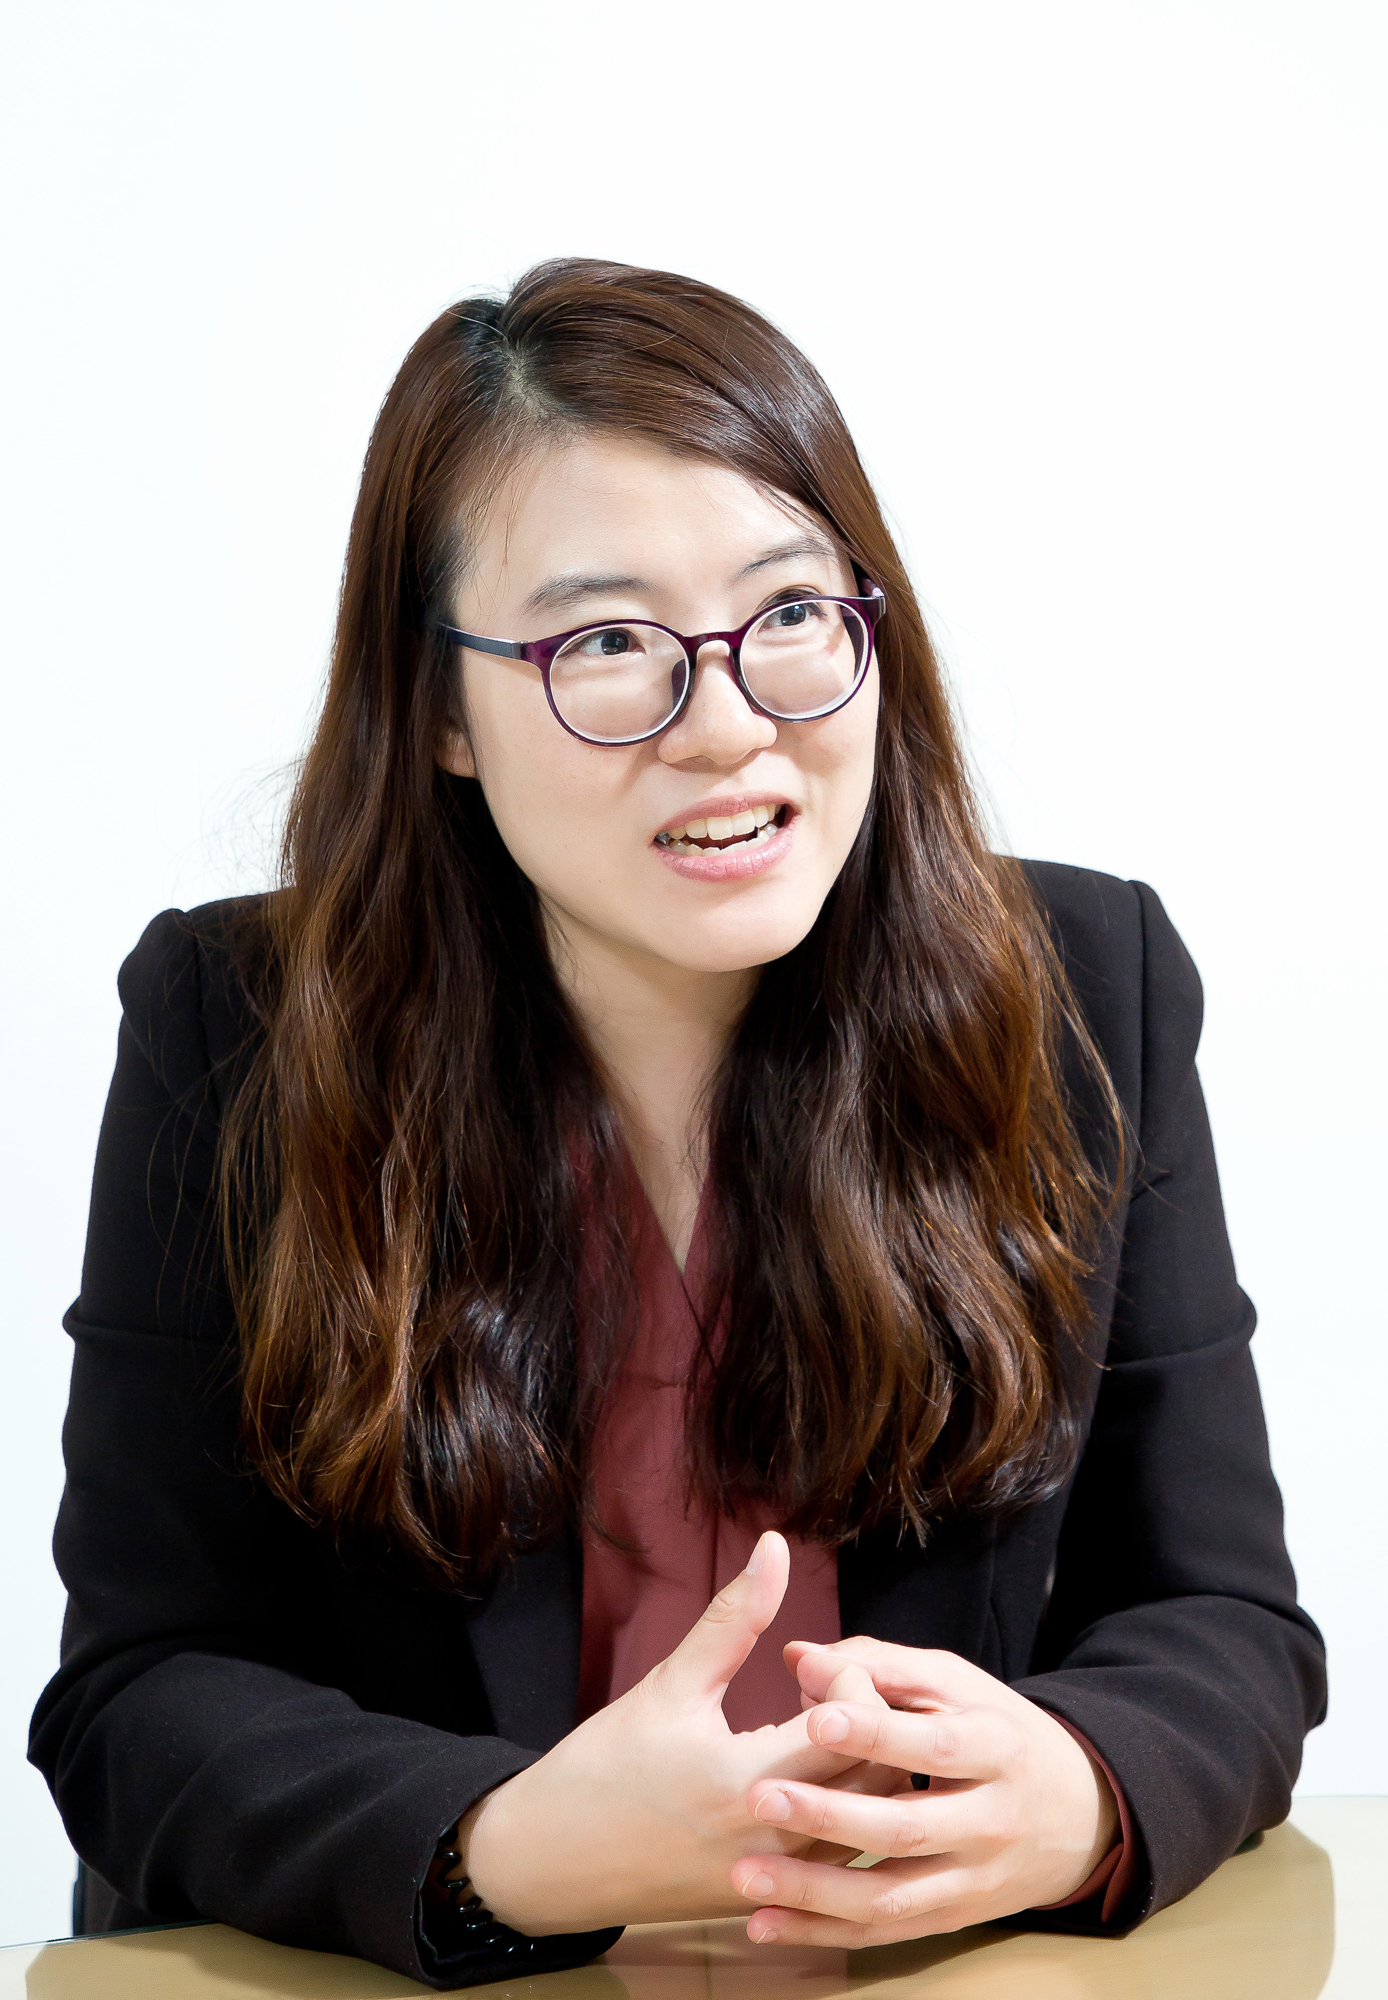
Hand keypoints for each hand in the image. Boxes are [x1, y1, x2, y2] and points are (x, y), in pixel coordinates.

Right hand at [461, 1536, 900, 1932]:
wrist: (552, 1860)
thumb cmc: (606, 1766)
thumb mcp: (670, 1684)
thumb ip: (734, 1617)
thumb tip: (775, 1547)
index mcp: (751, 1781)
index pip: (855, 1724)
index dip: (849, 1677)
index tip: (804, 1664)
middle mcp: (777, 1840)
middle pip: (878, 1777)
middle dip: (866, 1721)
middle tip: (816, 1693)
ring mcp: (779, 1883)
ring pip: (870, 1825)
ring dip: (861, 1769)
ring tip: (811, 1734)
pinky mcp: (773, 1902)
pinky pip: (842, 1859)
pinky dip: (842, 1812)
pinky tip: (803, 1778)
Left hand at [730, 1637, 1118, 1946]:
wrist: (1076, 1815)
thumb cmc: (996, 1732)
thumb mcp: (956, 1686)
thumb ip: (879, 1666)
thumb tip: (798, 1656)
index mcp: (994, 1748)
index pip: (932, 1744)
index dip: (874, 1734)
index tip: (812, 1720)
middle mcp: (988, 1821)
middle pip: (905, 1827)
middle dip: (828, 1815)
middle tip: (757, 1796)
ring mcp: (971, 1879)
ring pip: (889, 1895)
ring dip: (813, 1891)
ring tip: (746, 1875)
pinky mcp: (952, 1918)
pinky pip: (883, 1932)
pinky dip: (823, 1932)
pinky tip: (767, 1923)